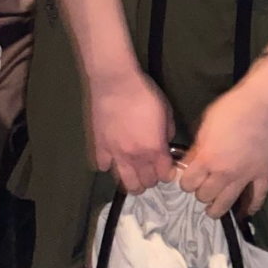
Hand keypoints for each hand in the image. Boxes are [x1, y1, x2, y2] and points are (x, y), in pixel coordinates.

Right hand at [86, 66, 175, 194]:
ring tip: (133, 172)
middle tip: (151, 168)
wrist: (117, 83)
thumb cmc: (145, 94)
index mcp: (155, 149)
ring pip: (124, 183)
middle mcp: (136, 158)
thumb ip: (167, 132)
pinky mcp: (100, 148)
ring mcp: (116, 155)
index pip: (164, 176)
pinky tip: (113, 156)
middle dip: (151, 179)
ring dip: (132, 180)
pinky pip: (103, 167)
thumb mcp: (167, 111)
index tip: (166, 166)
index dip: (167, 172)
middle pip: (146, 183)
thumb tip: (164, 142)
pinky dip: (109, 165)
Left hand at [179, 81, 267, 217]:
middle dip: (200, 192)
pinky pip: (257, 198)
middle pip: (205, 196)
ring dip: (217, 207)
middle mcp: (224, 173)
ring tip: (214, 207)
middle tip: (203, 185)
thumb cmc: (231, 108)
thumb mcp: (205, 123)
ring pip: (226, 204)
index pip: (187, 183)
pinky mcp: (264, 175)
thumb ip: (197, 146)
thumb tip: (190, 162)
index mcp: (207, 159)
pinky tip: (246, 211)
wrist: (263, 103)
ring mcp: (246, 177)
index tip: (188, 176)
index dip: (185, 180)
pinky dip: (251, 207)